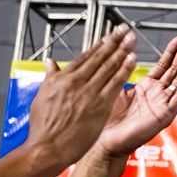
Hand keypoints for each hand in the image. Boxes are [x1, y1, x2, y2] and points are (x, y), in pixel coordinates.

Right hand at [25, 27, 136, 169]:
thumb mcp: (43, 96)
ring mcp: (89, 92)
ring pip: (109, 67)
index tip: (111, 35)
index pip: (85, 56)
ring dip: (122, 51)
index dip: (100, 44)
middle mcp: (76, 82)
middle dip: (114, 42)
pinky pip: (116, 83)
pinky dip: (125, 70)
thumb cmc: (44, 126)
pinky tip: (133, 59)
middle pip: (99, 57)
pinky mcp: (100, 104)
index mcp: (62, 79)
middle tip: (126, 30)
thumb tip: (50, 62)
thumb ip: (50, 77)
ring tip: (132, 40)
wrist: (48, 146)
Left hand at [95, 33, 176, 159]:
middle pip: (175, 69)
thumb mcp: (114, 90)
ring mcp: (163, 104)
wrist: (105, 142)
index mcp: (147, 87)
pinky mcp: (165, 115)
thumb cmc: (108, 121)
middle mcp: (158, 94)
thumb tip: (125, 54)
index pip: (164, 65)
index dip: (172, 51)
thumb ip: (123, 73)